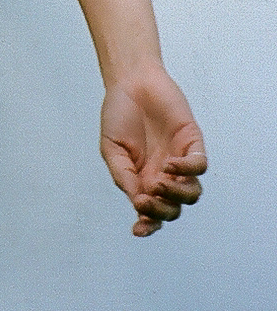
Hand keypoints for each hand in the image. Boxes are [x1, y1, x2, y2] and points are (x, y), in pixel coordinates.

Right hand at [100, 65, 206, 236]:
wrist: (130, 81)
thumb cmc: (118, 113)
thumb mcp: (111, 148)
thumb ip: (123, 175)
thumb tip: (138, 202)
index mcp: (143, 179)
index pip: (152, 212)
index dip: (148, 226)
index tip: (138, 229)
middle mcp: (164, 175)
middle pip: (174, 209)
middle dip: (160, 211)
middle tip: (145, 198)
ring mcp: (180, 160)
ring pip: (192, 194)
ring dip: (177, 196)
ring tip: (158, 183)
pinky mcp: (192, 143)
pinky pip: (200, 166)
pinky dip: (187, 171)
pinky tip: (169, 163)